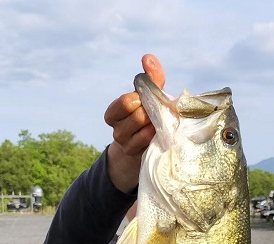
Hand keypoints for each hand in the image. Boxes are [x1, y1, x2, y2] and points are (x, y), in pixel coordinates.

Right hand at [104, 54, 164, 192]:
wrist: (149, 145)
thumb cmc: (149, 115)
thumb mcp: (149, 96)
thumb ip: (150, 78)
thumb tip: (147, 57)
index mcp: (113, 114)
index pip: (125, 103)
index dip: (140, 99)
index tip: (146, 99)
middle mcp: (116, 131)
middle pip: (138, 116)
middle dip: (152, 111)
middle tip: (158, 112)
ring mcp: (126, 146)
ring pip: (145, 130)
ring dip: (157, 124)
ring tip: (160, 122)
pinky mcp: (138, 156)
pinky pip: (152, 142)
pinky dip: (159, 135)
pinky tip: (160, 133)